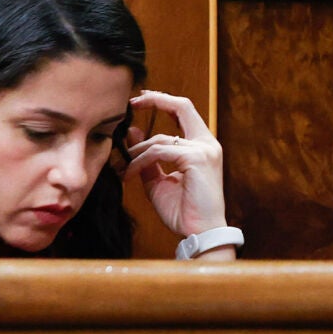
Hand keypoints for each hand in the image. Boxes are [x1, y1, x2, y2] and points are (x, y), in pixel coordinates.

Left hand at [123, 90, 229, 240]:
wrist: (199, 233)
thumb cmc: (183, 211)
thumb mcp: (159, 180)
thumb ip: (147, 156)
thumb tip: (132, 132)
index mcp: (202, 146)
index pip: (184, 111)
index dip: (162, 100)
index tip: (140, 99)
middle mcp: (207, 143)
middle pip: (182, 106)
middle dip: (155, 99)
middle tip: (132, 102)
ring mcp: (204, 150)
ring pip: (160, 139)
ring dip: (137, 152)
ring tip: (125, 168)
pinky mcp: (196, 159)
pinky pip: (159, 153)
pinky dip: (140, 162)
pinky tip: (130, 174)